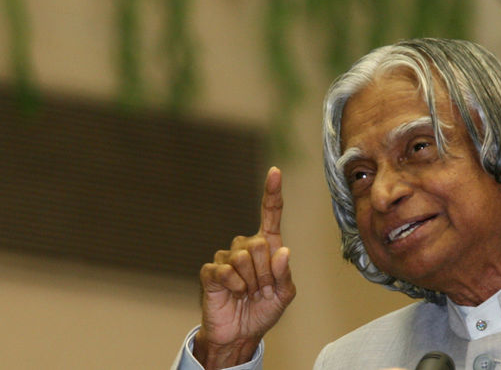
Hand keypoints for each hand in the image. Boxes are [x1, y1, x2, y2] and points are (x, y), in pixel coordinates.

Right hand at [193, 167, 295, 368]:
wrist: (241, 333)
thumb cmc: (264, 309)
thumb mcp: (285, 295)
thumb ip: (286, 275)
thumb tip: (282, 252)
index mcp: (267, 245)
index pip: (270, 213)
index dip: (272, 192)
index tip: (275, 171)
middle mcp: (246, 246)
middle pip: (259, 244)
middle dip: (266, 272)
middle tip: (263, 289)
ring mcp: (227, 258)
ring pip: (243, 258)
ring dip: (252, 282)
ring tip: (249, 293)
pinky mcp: (211, 271)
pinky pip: (225, 270)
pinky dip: (235, 286)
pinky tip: (235, 293)